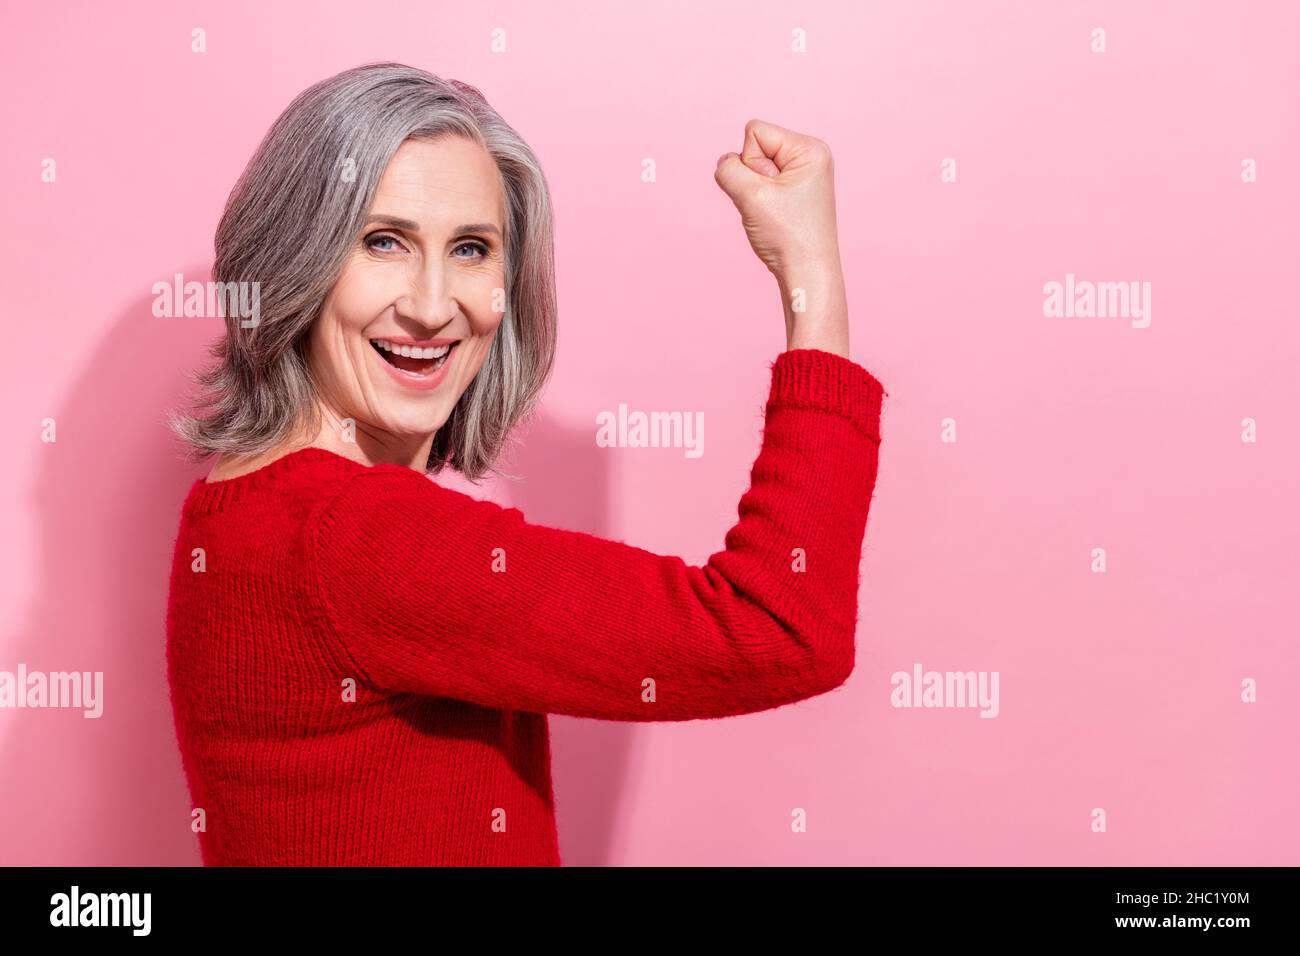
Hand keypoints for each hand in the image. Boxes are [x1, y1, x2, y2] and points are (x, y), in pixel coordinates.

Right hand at [714, 119, 841, 279]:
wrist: (806, 274)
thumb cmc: (788, 237)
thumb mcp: (750, 196)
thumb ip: (728, 170)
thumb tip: (725, 162)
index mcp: (810, 149)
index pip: (755, 132)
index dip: (750, 163)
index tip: (769, 192)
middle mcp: (810, 157)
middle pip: (755, 149)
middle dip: (752, 179)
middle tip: (772, 207)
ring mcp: (803, 175)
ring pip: (755, 169)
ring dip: (753, 193)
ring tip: (773, 215)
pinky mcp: (795, 192)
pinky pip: (761, 185)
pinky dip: (758, 202)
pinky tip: (774, 219)